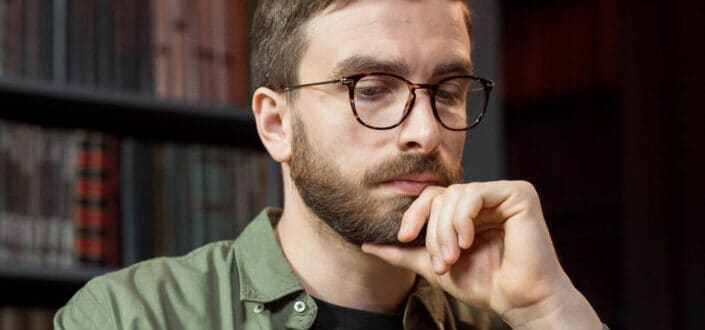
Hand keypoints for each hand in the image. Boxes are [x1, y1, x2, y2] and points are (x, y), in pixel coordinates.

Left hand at [361, 181, 601, 328]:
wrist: (519, 301)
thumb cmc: (485, 285)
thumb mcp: (435, 266)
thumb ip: (405, 253)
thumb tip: (367, 244)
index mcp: (469, 210)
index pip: (431, 197)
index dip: (414, 215)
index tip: (403, 238)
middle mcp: (486, 197)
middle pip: (440, 195)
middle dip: (432, 231)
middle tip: (440, 262)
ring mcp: (503, 193)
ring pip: (454, 195)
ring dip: (446, 230)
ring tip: (453, 257)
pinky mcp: (519, 194)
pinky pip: (476, 194)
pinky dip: (464, 218)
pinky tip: (468, 241)